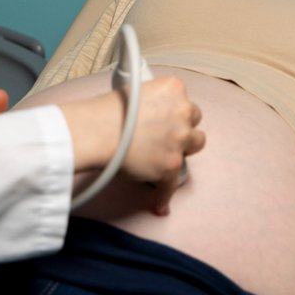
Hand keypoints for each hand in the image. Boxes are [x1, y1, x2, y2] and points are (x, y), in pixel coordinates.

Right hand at [61, 77, 204, 215]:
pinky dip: (164, 195)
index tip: (164, 116)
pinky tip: (160, 205)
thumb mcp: (136, 92)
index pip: (183, 98)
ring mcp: (180, 140)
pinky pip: (172, 185)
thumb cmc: (105, 110)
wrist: (96, 131)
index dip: (173, 109)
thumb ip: (153, 102)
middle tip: (165, 134)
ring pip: (197, 143)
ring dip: (184, 148)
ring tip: (167, 156)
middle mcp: (182, 112)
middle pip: (195, 119)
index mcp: (174, 88)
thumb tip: (151, 117)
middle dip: (183, 125)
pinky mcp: (171, 166)